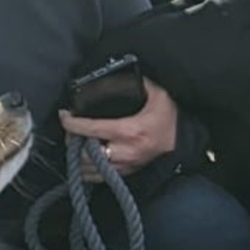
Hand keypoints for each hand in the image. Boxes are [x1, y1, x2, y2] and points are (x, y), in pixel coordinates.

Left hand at [59, 78, 179, 176]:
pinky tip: (83, 159)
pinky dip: (86, 170)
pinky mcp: (126, 173)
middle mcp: (125, 151)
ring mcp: (125, 165)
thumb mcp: (158, 95)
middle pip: (86, 152)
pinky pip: (98, 178)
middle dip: (73, 140)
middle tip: (71, 130)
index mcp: (130, 130)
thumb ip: (140, 82)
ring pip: (89, 168)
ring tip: (76, 142)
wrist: (184, 142)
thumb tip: (124, 71)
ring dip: (78, 156)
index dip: (73, 123)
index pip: (92, 129)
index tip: (65, 115)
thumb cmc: (170, 119)